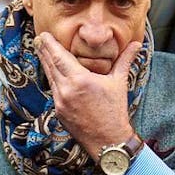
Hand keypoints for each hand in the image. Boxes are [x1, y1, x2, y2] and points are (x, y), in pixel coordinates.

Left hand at [33, 32, 139, 158]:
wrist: (108, 140)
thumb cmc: (115, 111)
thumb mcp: (119, 82)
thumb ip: (125, 60)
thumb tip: (136, 44)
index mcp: (81, 80)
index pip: (60, 57)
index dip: (50, 44)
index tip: (44, 34)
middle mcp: (67, 90)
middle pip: (51, 65)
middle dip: (44, 51)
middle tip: (38, 38)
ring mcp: (60, 102)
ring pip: (50, 77)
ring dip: (45, 63)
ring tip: (42, 51)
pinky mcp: (59, 111)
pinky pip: (53, 90)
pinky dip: (52, 78)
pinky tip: (51, 72)